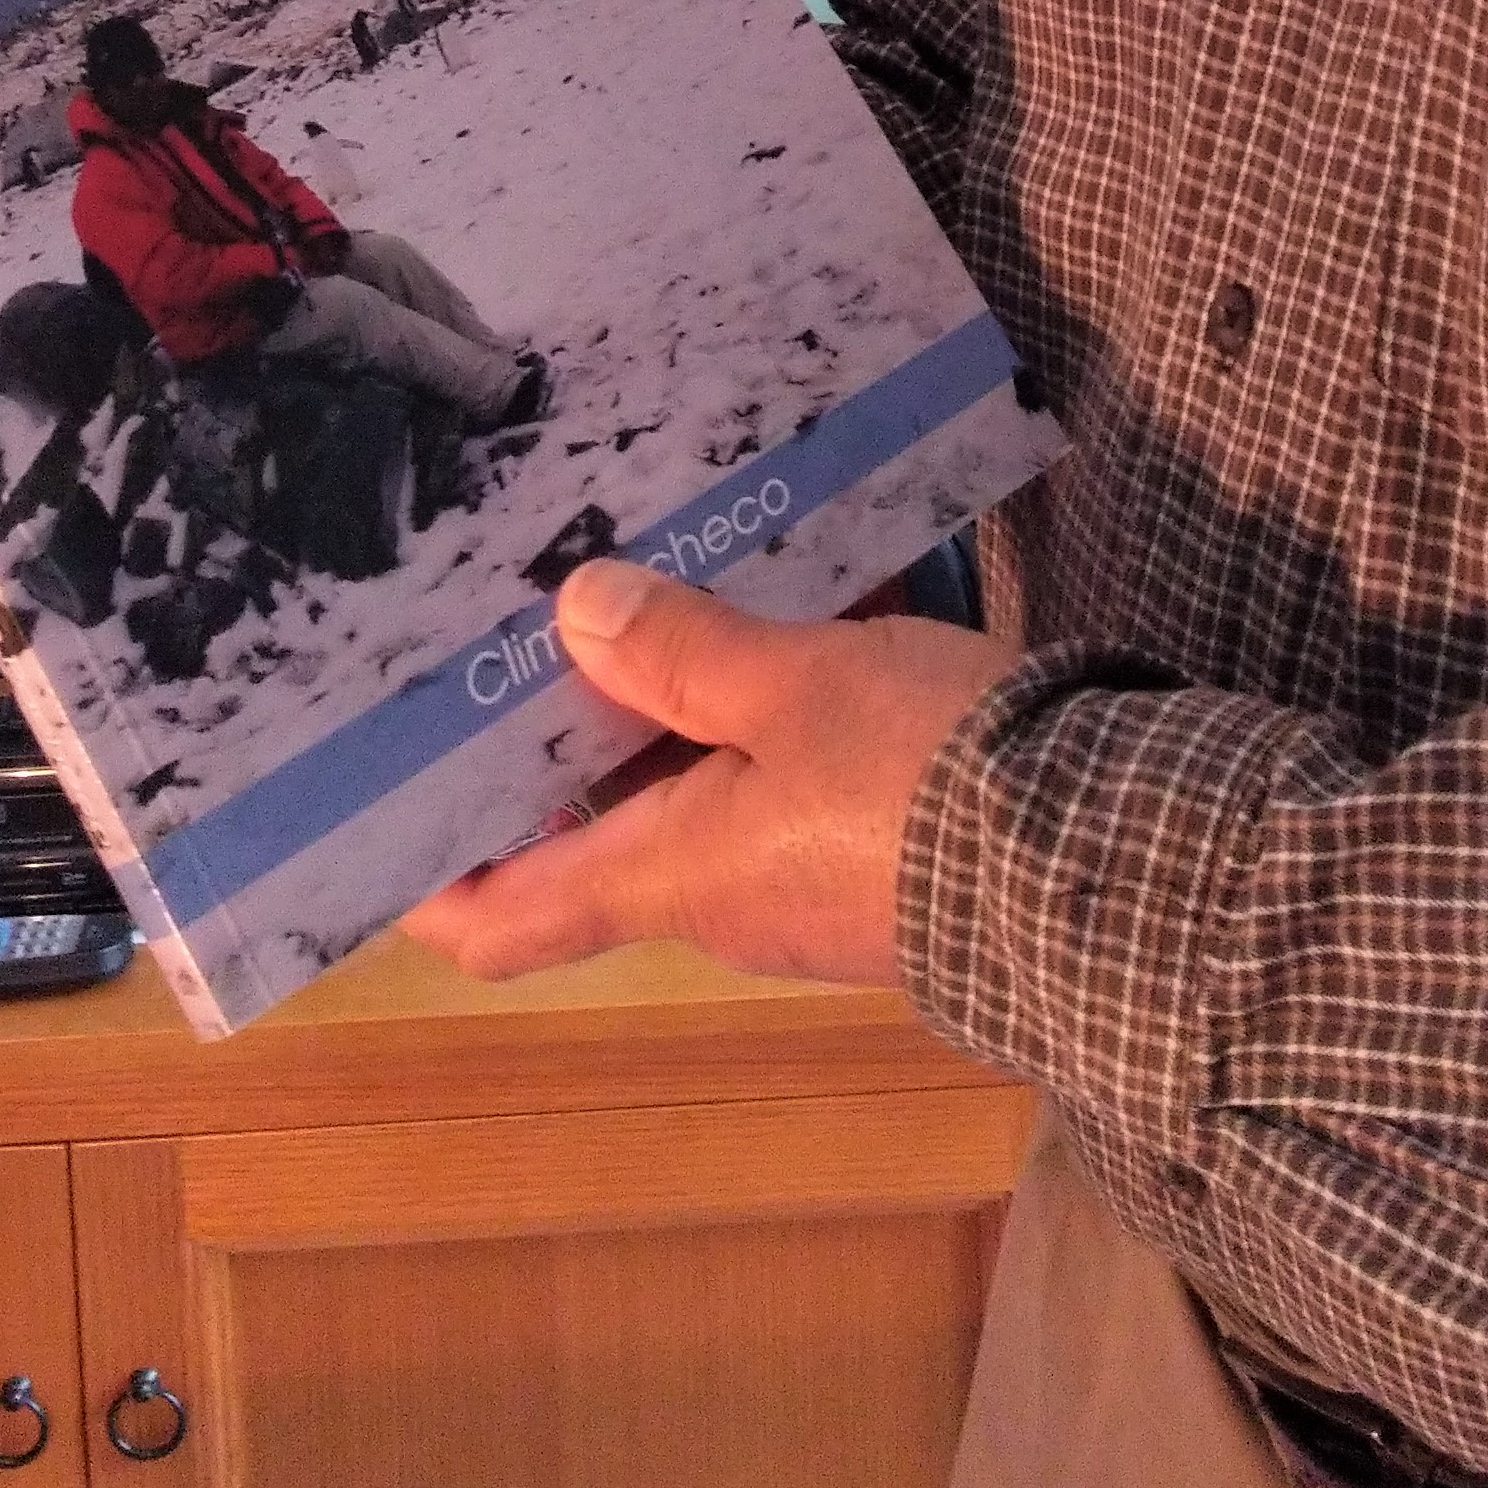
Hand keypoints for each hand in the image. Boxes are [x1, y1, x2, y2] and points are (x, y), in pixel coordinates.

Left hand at [401, 563, 1009, 989]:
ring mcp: (811, 874)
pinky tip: (812, 582)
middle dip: (566, 725)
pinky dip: (787, 688)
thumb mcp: (797, 689)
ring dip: (685, 690)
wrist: (1114, 860)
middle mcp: (726, 894)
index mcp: (674, 876)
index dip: (425, 878)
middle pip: (604, 827)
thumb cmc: (925, 781)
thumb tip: (575, 614)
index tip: (373, 799)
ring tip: (661, 566)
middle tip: (525, 612)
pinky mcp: (892, 842)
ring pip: (711, 778)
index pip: (503, 921)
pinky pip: (805, 763)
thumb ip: (686, 649)